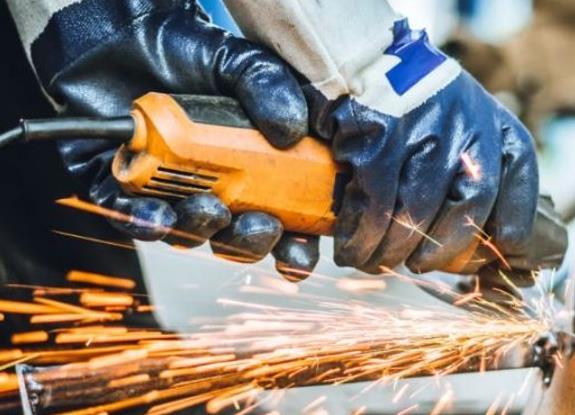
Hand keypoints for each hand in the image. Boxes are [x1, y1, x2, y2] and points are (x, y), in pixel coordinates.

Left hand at [10, 0, 317, 277]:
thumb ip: (270, 88)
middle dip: (251, 242)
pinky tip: (157, 213)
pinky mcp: (123, 190)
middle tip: (259, 224)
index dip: (295, 245)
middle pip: (240, 238)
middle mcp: (217, 187)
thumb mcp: (240, 63)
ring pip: (191, 234)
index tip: (300, 250)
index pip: (286, 219)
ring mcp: (172, 192)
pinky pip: (134, 220)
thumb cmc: (187, 52)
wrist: (118, 32)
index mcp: (256, 168)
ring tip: (207, 206)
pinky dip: (148, 224)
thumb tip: (292, 131)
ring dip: (203, 229)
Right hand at [303, 20, 538, 274]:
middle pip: (465, 218)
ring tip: (375, 260)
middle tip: (417, 265)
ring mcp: (426, 135)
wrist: (374, 57)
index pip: (518, 196)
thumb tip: (494, 245)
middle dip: (436, 254)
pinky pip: (373, 206)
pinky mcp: (380, 138)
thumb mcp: (475, 127)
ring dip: (390, 252)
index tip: (491, 255)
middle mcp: (472, 133)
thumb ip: (484, 176)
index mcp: (501, 134)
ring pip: (415, 218)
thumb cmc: (426, 108)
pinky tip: (352, 247)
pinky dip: (359, 237)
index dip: (505, 232)